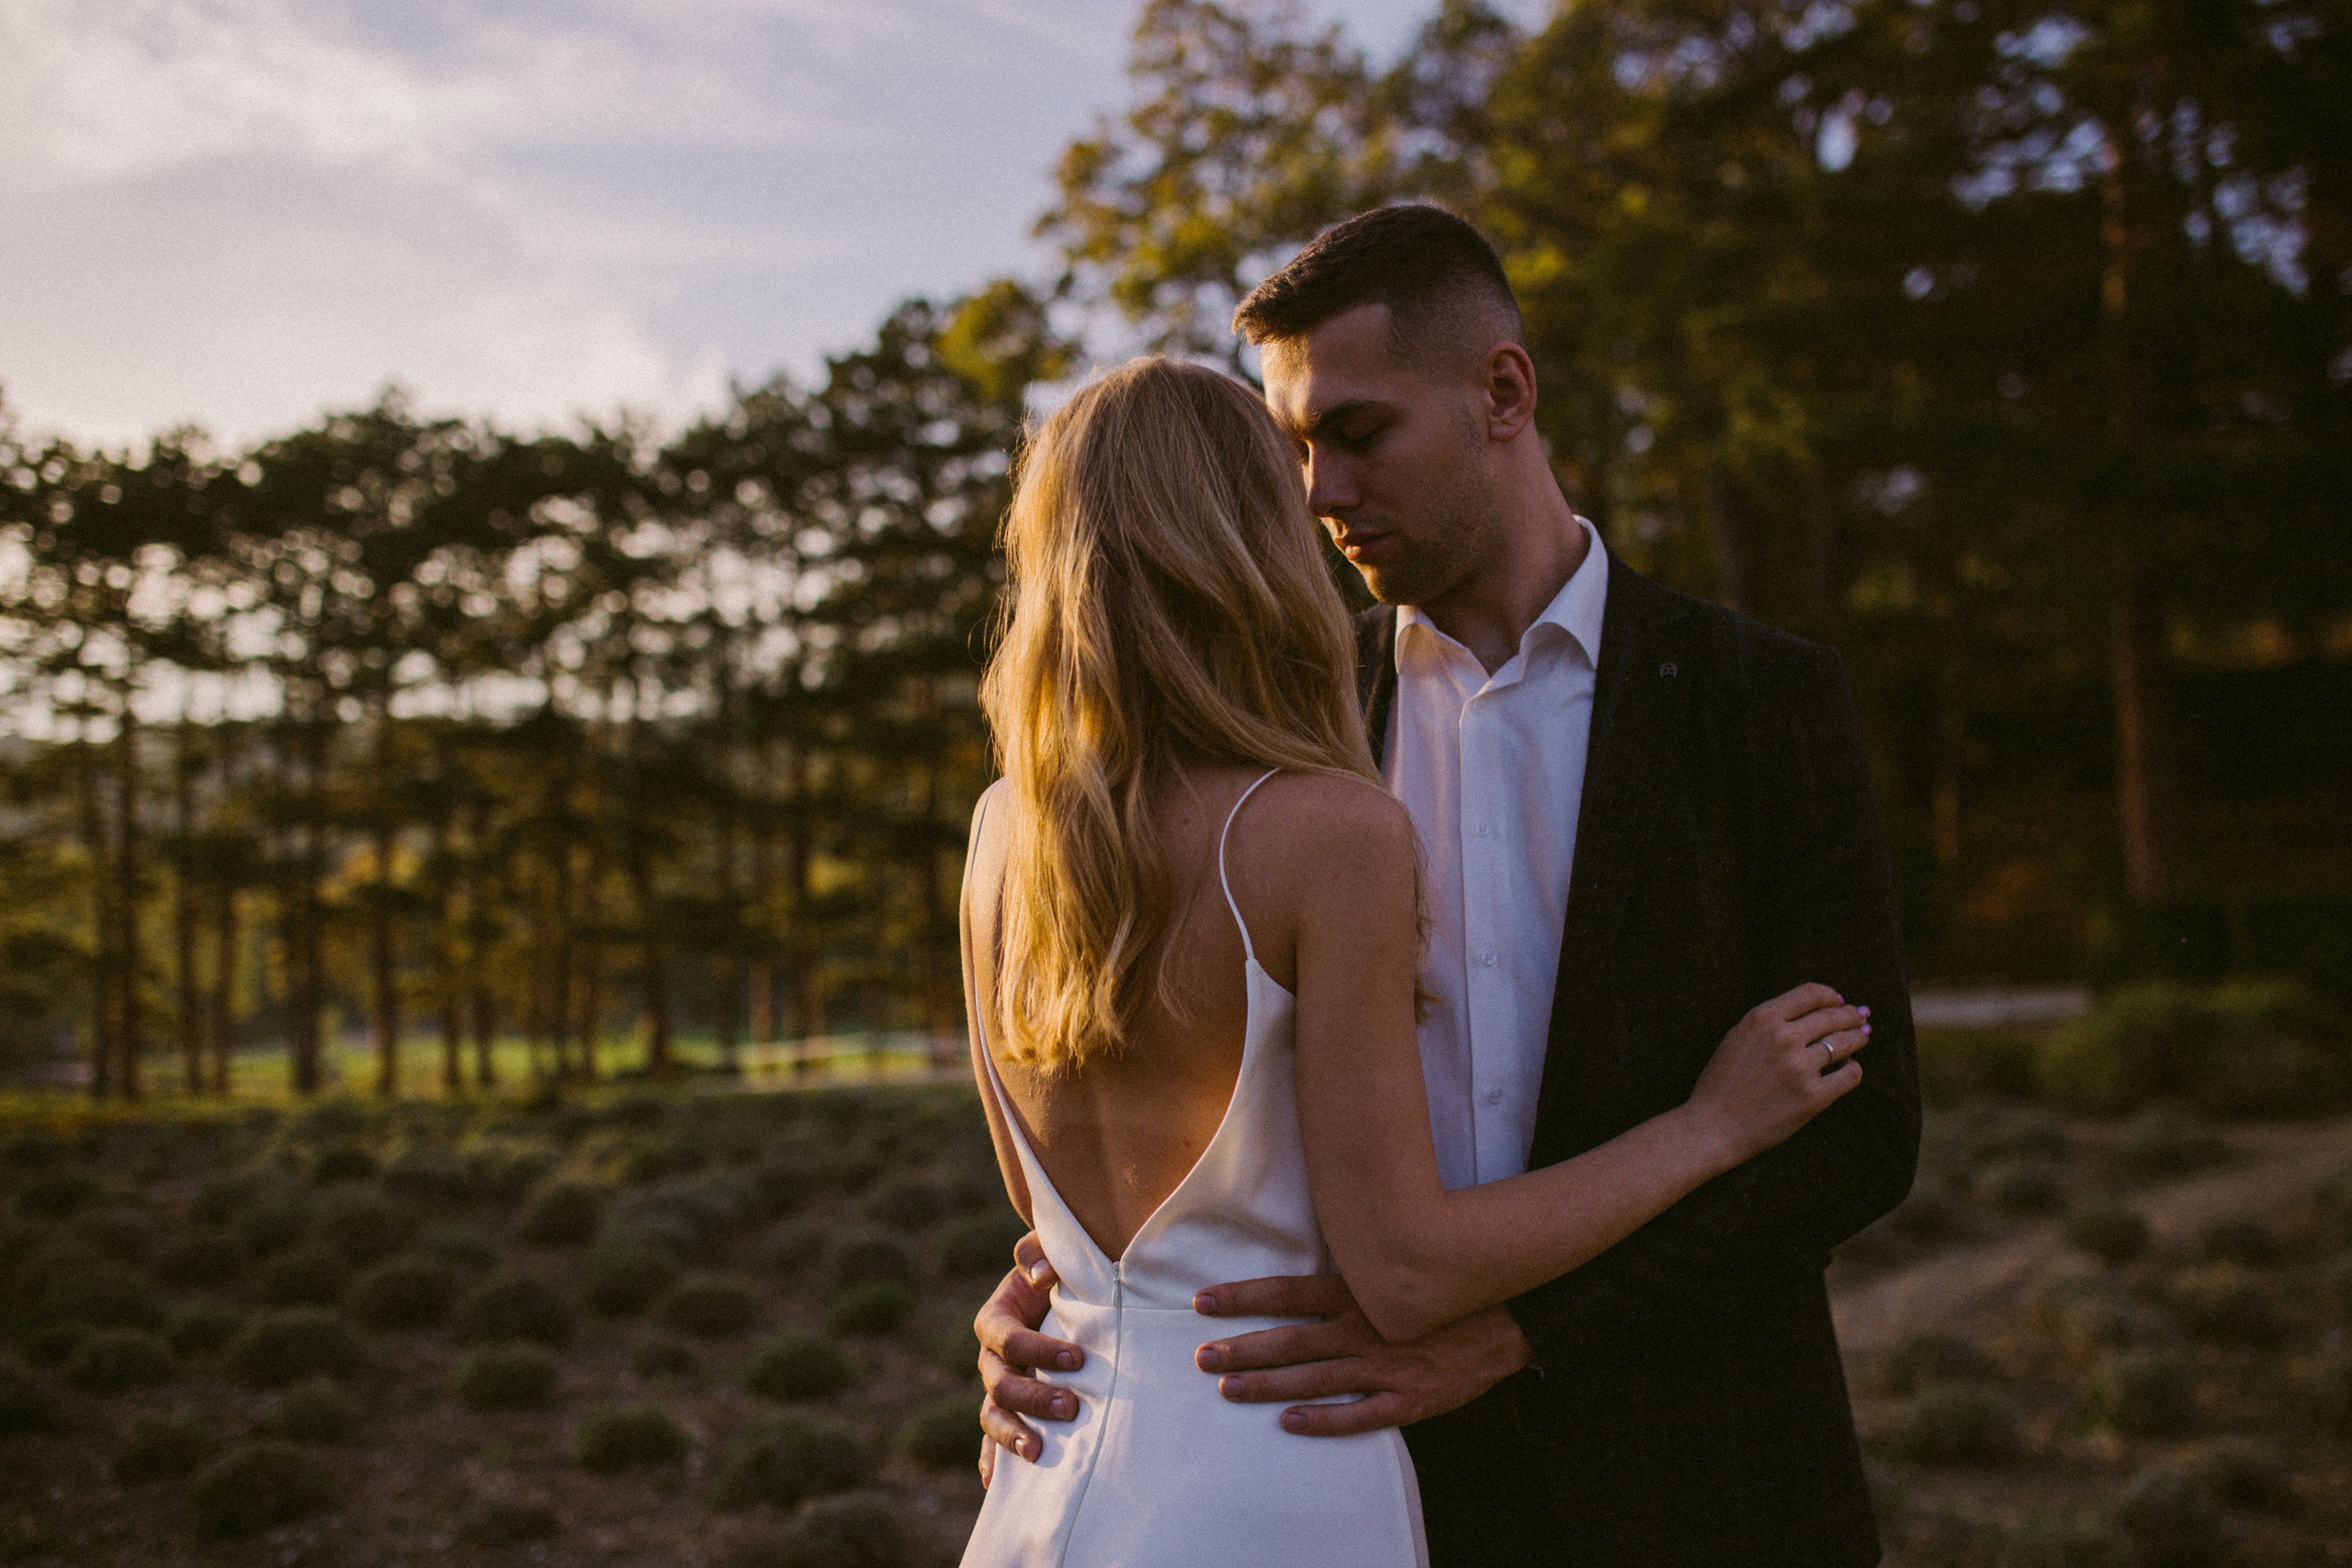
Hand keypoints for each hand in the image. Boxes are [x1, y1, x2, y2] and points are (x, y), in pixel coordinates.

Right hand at [973, 1231, 1081, 1485]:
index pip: (1008, 1338)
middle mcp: (991, 1358)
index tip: (1077, 1357)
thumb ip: (1037, 1253)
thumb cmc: (1056, 1273)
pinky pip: (992, 1438)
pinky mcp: (1010, 1410)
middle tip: (1072, 1406)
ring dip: (1013, 1434)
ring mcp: (998, 1388)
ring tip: (1040, 1451)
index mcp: (996, 1319)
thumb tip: (1040, 1275)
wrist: (1057, 1296)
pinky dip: (991, 1459)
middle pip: (1000, 1384)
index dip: (1038, 1349)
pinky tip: (993, 1483)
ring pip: (993, 1416)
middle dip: (1034, 1398)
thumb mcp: (1047, 1254)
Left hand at [1191, 1273, 1530, 1435]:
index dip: (1243, 1297)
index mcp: (1359, 1292)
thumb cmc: (1444, 1289)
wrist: (1511, 1316)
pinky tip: (1290, 1424)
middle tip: (1200, 1358)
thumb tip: (1303, 1270)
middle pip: (1291, 1339)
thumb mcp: (1395, 1269)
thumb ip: (1351, 1274)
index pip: (1288, 1293)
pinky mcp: (1410, 1398)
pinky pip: (1360, 1414)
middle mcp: (1365, 1327)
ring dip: (1269, 1385)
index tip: (1202, 1302)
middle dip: (1242, 1349)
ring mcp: (1386, 1366)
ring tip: (1228, 1389)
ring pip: (1315, 1378)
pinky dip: (1325, 1421)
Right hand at [1688, 982, 1870, 1165]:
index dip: (1830, 996)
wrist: (1712, 1127)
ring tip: (1862, 1037)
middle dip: (1851, 1014)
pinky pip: (1849, 1075)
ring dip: (1858, 1038)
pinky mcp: (1813, 1097)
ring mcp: (1800, 1067)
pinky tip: (1849, 1068)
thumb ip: (1767, 1023)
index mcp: (1762, 1018)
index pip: (1810, 994)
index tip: (1838, 1001)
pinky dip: (1853, 1068)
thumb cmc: (1720, 1084)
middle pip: (1832, 1016)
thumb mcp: (1736, 1038)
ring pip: (1845, 1043)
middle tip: (1860, 1016)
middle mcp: (1783, 1038)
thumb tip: (1806, 1014)